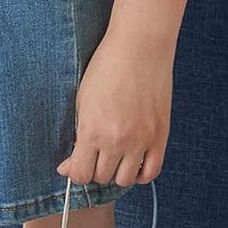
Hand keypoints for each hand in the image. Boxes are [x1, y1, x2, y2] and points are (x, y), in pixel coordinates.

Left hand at [56, 27, 171, 187]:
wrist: (139, 48)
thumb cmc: (106, 68)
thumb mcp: (82, 101)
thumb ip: (77, 136)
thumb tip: (66, 168)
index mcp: (92, 131)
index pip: (80, 175)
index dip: (76, 172)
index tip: (76, 163)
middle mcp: (117, 140)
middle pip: (102, 178)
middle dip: (95, 168)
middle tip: (96, 152)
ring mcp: (141, 140)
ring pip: (125, 179)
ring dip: (117, 171)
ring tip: (115, 154)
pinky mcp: (160, 136)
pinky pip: (151, 172)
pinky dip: (141, 172)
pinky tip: (134, 159)